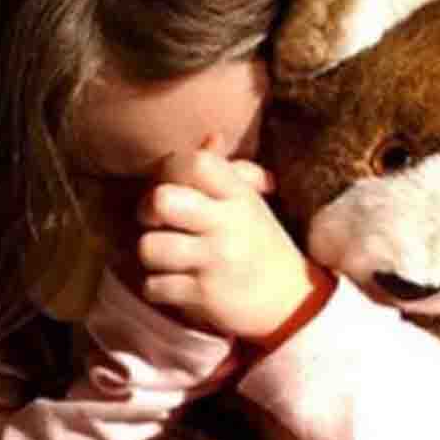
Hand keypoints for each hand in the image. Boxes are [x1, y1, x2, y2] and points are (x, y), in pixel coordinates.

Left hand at [134, 134, 318, 342]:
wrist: (292, 303)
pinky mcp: (204, 296)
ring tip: (166, 258)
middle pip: (162, 200)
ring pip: (150, 247)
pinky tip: (174, 285)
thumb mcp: (249, 204)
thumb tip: (211, 137)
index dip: (169, 168)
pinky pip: (154, 286)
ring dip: (151, 255)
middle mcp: (228, 224)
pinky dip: (157, 288)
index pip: (196, 162)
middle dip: (147, 210)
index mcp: (239, 196)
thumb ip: (226, 170)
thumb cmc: (259, 245)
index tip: (169, 185)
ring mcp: (216, 261)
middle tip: (155, 222)